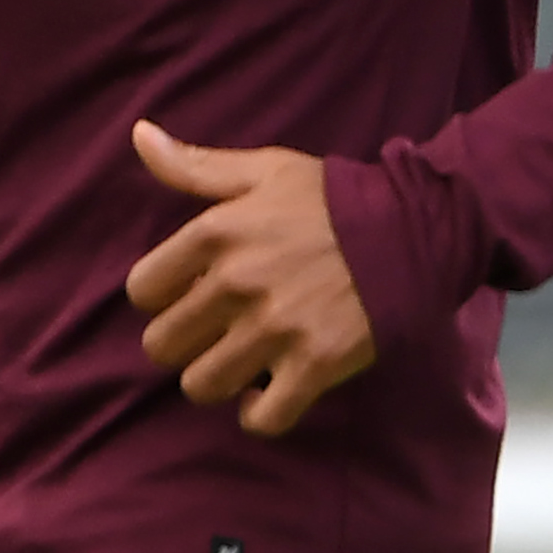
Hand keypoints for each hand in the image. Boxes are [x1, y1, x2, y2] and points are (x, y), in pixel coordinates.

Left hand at [123, 120, 375, 435]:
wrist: (413, 229)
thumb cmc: (332, 198)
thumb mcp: (264, 170)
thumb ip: (194, 164)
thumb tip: (138, 133)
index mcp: (216, 233)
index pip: (142, 290)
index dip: (162, 294)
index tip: (191, 290)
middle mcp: (236, 285)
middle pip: (162, 346)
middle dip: (185, 340)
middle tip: (216, 328)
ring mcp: (274, 330)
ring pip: (202, 386)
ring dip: (218, 378)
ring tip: (242, 359)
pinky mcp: (313, 366)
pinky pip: (261, 419)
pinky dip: (259, 413)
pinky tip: (269, 391)